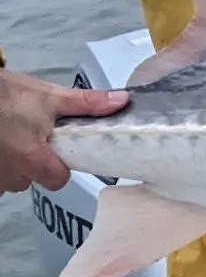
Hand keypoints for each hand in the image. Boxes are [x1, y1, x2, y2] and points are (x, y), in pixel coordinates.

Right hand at [0, 70, 128, 193]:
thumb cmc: (6, 95)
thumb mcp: (49, 96)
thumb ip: (86, 104)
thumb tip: (122, 102)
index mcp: (33, 159)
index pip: (58, 180)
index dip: (60, 167)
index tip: (56, 150)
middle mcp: (9, 175)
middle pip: (31, 180)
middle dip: (33, 163)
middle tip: (29, 137)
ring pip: (9, 180)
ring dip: (11, 164)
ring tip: (9, 137)